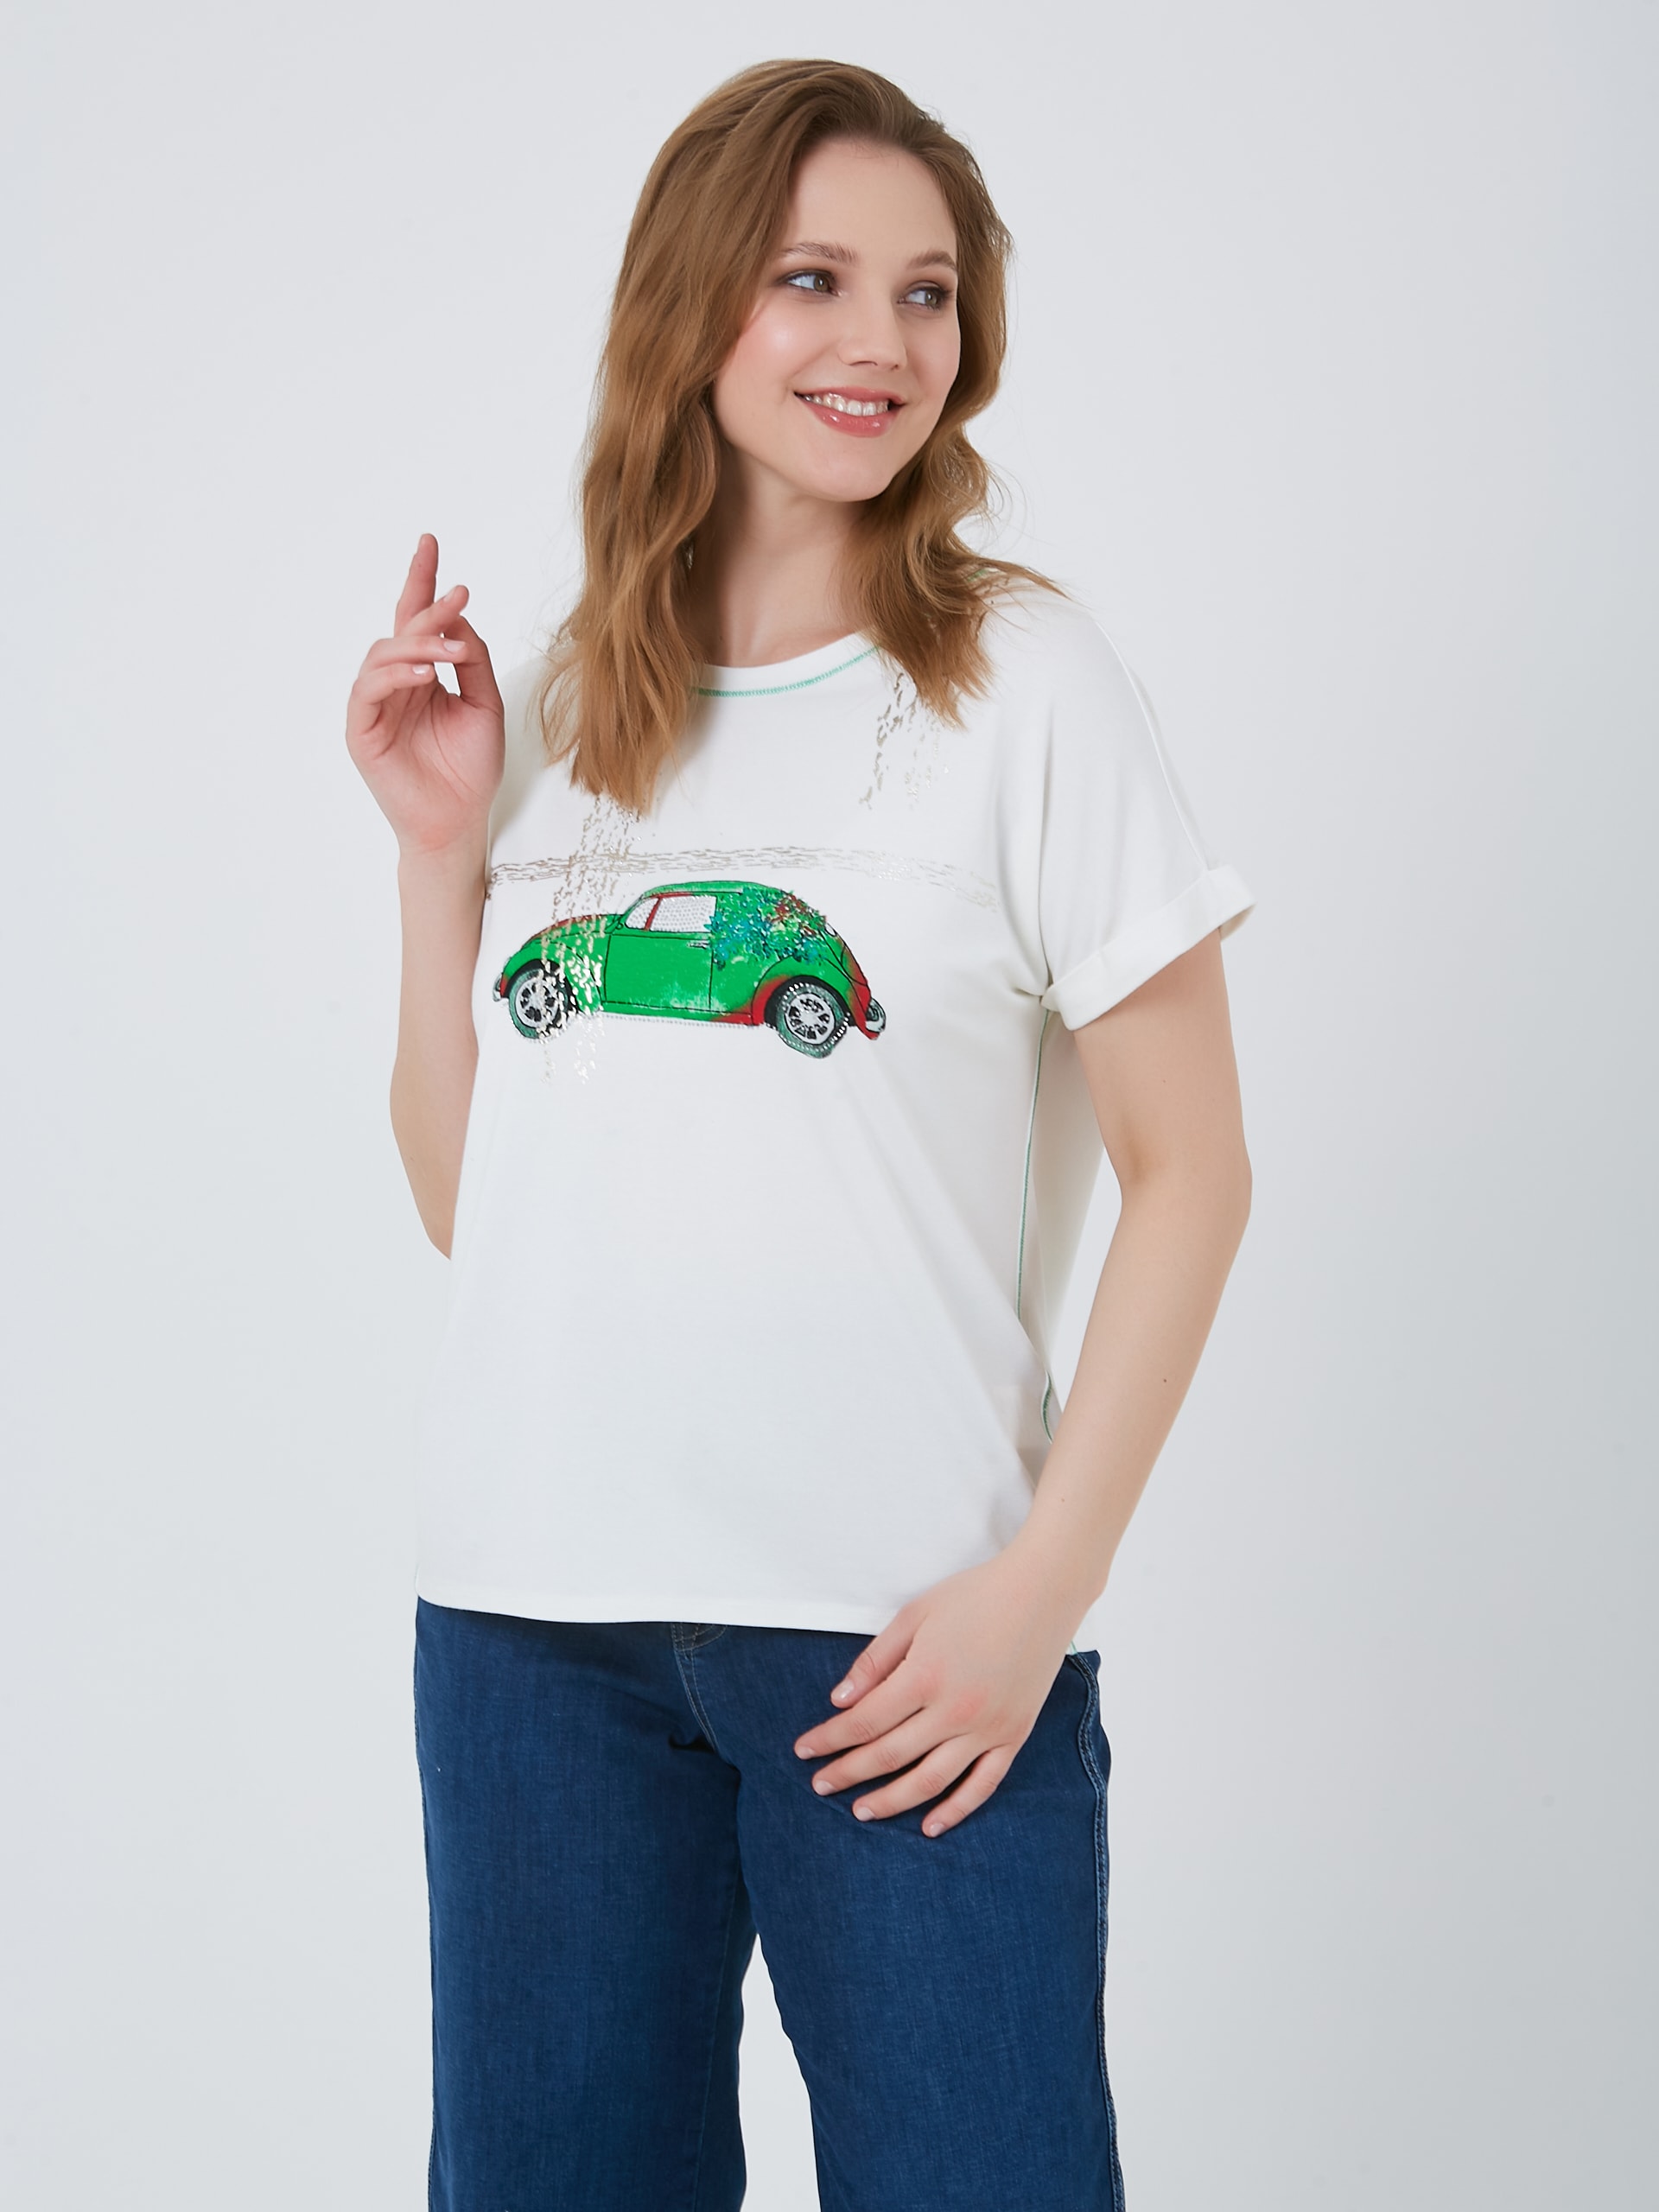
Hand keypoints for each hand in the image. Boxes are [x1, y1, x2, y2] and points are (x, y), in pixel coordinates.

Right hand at [345, 533, 504, 857]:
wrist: (459, 823)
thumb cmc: (470, 770)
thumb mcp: (485, 705)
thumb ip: (474, 660)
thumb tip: (458, 618)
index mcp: (423, 675)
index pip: (417, 618)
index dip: (422, 580)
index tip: (429, 541)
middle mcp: (396, 684)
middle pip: (400, 628)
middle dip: (426, 608)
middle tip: (458, 595)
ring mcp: (375, 706)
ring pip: (383, 654)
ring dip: (417, 644)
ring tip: (450, 649)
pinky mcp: (362, 731)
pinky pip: (368, 691)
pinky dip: (394, 675)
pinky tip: (422, 674)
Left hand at [792, 1546, 1082, 1836]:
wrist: (1043, 1592)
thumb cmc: (975, 1596)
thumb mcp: (914, 1615)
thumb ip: (875, 1661)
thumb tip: (840, 1701)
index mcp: (925, 1676)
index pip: (865, 1721)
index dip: (830, 1739)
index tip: (805, 1750)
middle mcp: (955, 1710)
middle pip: (890, 1755)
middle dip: (848, 1772)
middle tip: (820, 1785)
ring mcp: (988, 1728)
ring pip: (930, 1781)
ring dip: (891, 1801)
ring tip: (860, 1811)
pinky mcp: (1014, 1736)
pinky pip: (982, 1785)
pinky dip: (955, 1810)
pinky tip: (929, 1826)